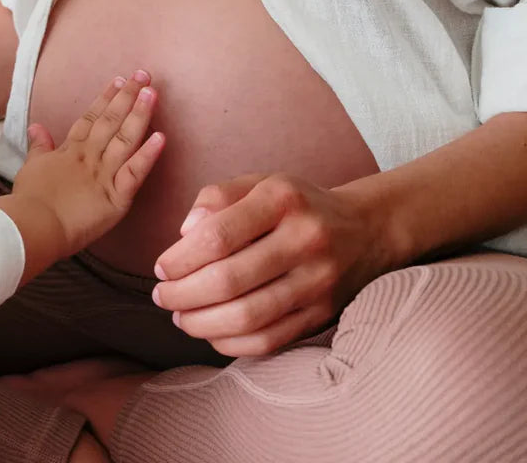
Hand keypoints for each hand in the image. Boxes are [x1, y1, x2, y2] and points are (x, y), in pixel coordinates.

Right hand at [0, 73, 164, 279]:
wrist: (31, 227)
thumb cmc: (30, 201)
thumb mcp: (31, 167)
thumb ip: (39, 146)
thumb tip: (36, 126)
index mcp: (71, 151)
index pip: (90, 118)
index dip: (106, 98)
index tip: (119, 79)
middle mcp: (90, 157)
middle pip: (111, 121)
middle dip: (127, 96)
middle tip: (143, 75)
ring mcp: (103, 174)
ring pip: (125, 139)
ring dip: (140, 115)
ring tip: (152, 93)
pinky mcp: (115, 197)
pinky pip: (134, 173)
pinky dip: (148, 155)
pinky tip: (161, 138)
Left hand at [152, 174, 387, 356]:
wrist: (366, 229)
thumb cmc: (296, 205)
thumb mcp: (259, 183)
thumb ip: (217, 197)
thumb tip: (184, 233)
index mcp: (281, 199)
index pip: (218, 235)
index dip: (181, 258)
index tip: (161, 268)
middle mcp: (304, 239)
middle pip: (229, 280)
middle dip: (184, 294)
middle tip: (162, 296)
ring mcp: (317, 281)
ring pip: (249, 316)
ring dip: (203, 323)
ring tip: (180, 317)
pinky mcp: (323, 314)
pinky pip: (270, 340)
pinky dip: (233, 343)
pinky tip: (211, 334)